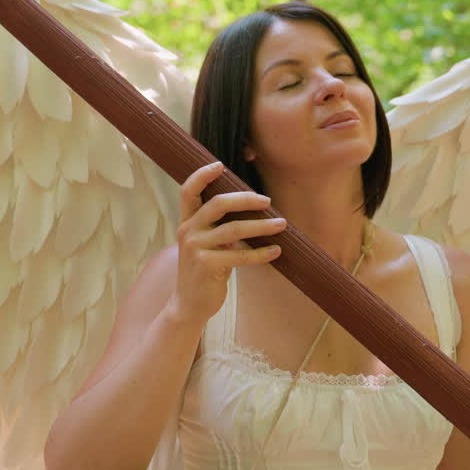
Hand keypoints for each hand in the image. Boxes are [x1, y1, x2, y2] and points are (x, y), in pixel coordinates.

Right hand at [170, 161, 285, 323]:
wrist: (189, 304)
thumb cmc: (204, 270)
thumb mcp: (206, 244)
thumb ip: (219, 227)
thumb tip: (250, 210)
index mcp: (187, 222)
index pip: (188, 191)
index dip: (202, 175)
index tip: (220, 165)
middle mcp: (188, 231)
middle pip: (217, 204)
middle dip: (246, 199)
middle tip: (267, 201)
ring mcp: (195, 248)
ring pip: (234, 229)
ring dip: (261, 226)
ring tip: (282, 225)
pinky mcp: (207, 266)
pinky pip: (239, 255)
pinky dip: (260, 253)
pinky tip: (276, 251)